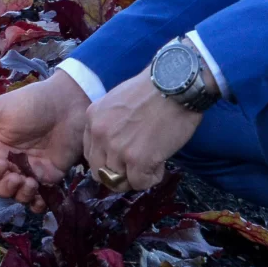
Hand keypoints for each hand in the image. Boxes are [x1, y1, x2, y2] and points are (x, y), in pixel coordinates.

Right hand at [0, 71, 90, 207]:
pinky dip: (37, 204)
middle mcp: (9, 161)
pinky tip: (42, 198)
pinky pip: (38, 199)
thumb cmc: (32, 103)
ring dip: (21, 195)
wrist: (70, 104)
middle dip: (5, 188)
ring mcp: (29, 171)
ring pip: (16, 196)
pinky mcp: (49, 177)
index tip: (2, 165)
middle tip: (20, 178)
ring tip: (33, 183)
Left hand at [82, 72, 206, 193]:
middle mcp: (100, 135)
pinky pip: (140, 183)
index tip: (124, 157)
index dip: (109, 160)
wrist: (176, 83)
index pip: (91, 154)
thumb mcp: (117, 101)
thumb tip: (116, 148)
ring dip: (137, 175)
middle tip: (137, 166)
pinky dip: (152, 177)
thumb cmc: (154, 89)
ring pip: (119, 181)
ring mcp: (117, 148)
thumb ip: (110, 123)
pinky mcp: (138, 160)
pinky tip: (161, 162)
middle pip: (100, 173)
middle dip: (119, 174)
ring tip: (153, 159)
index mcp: (93, 118)